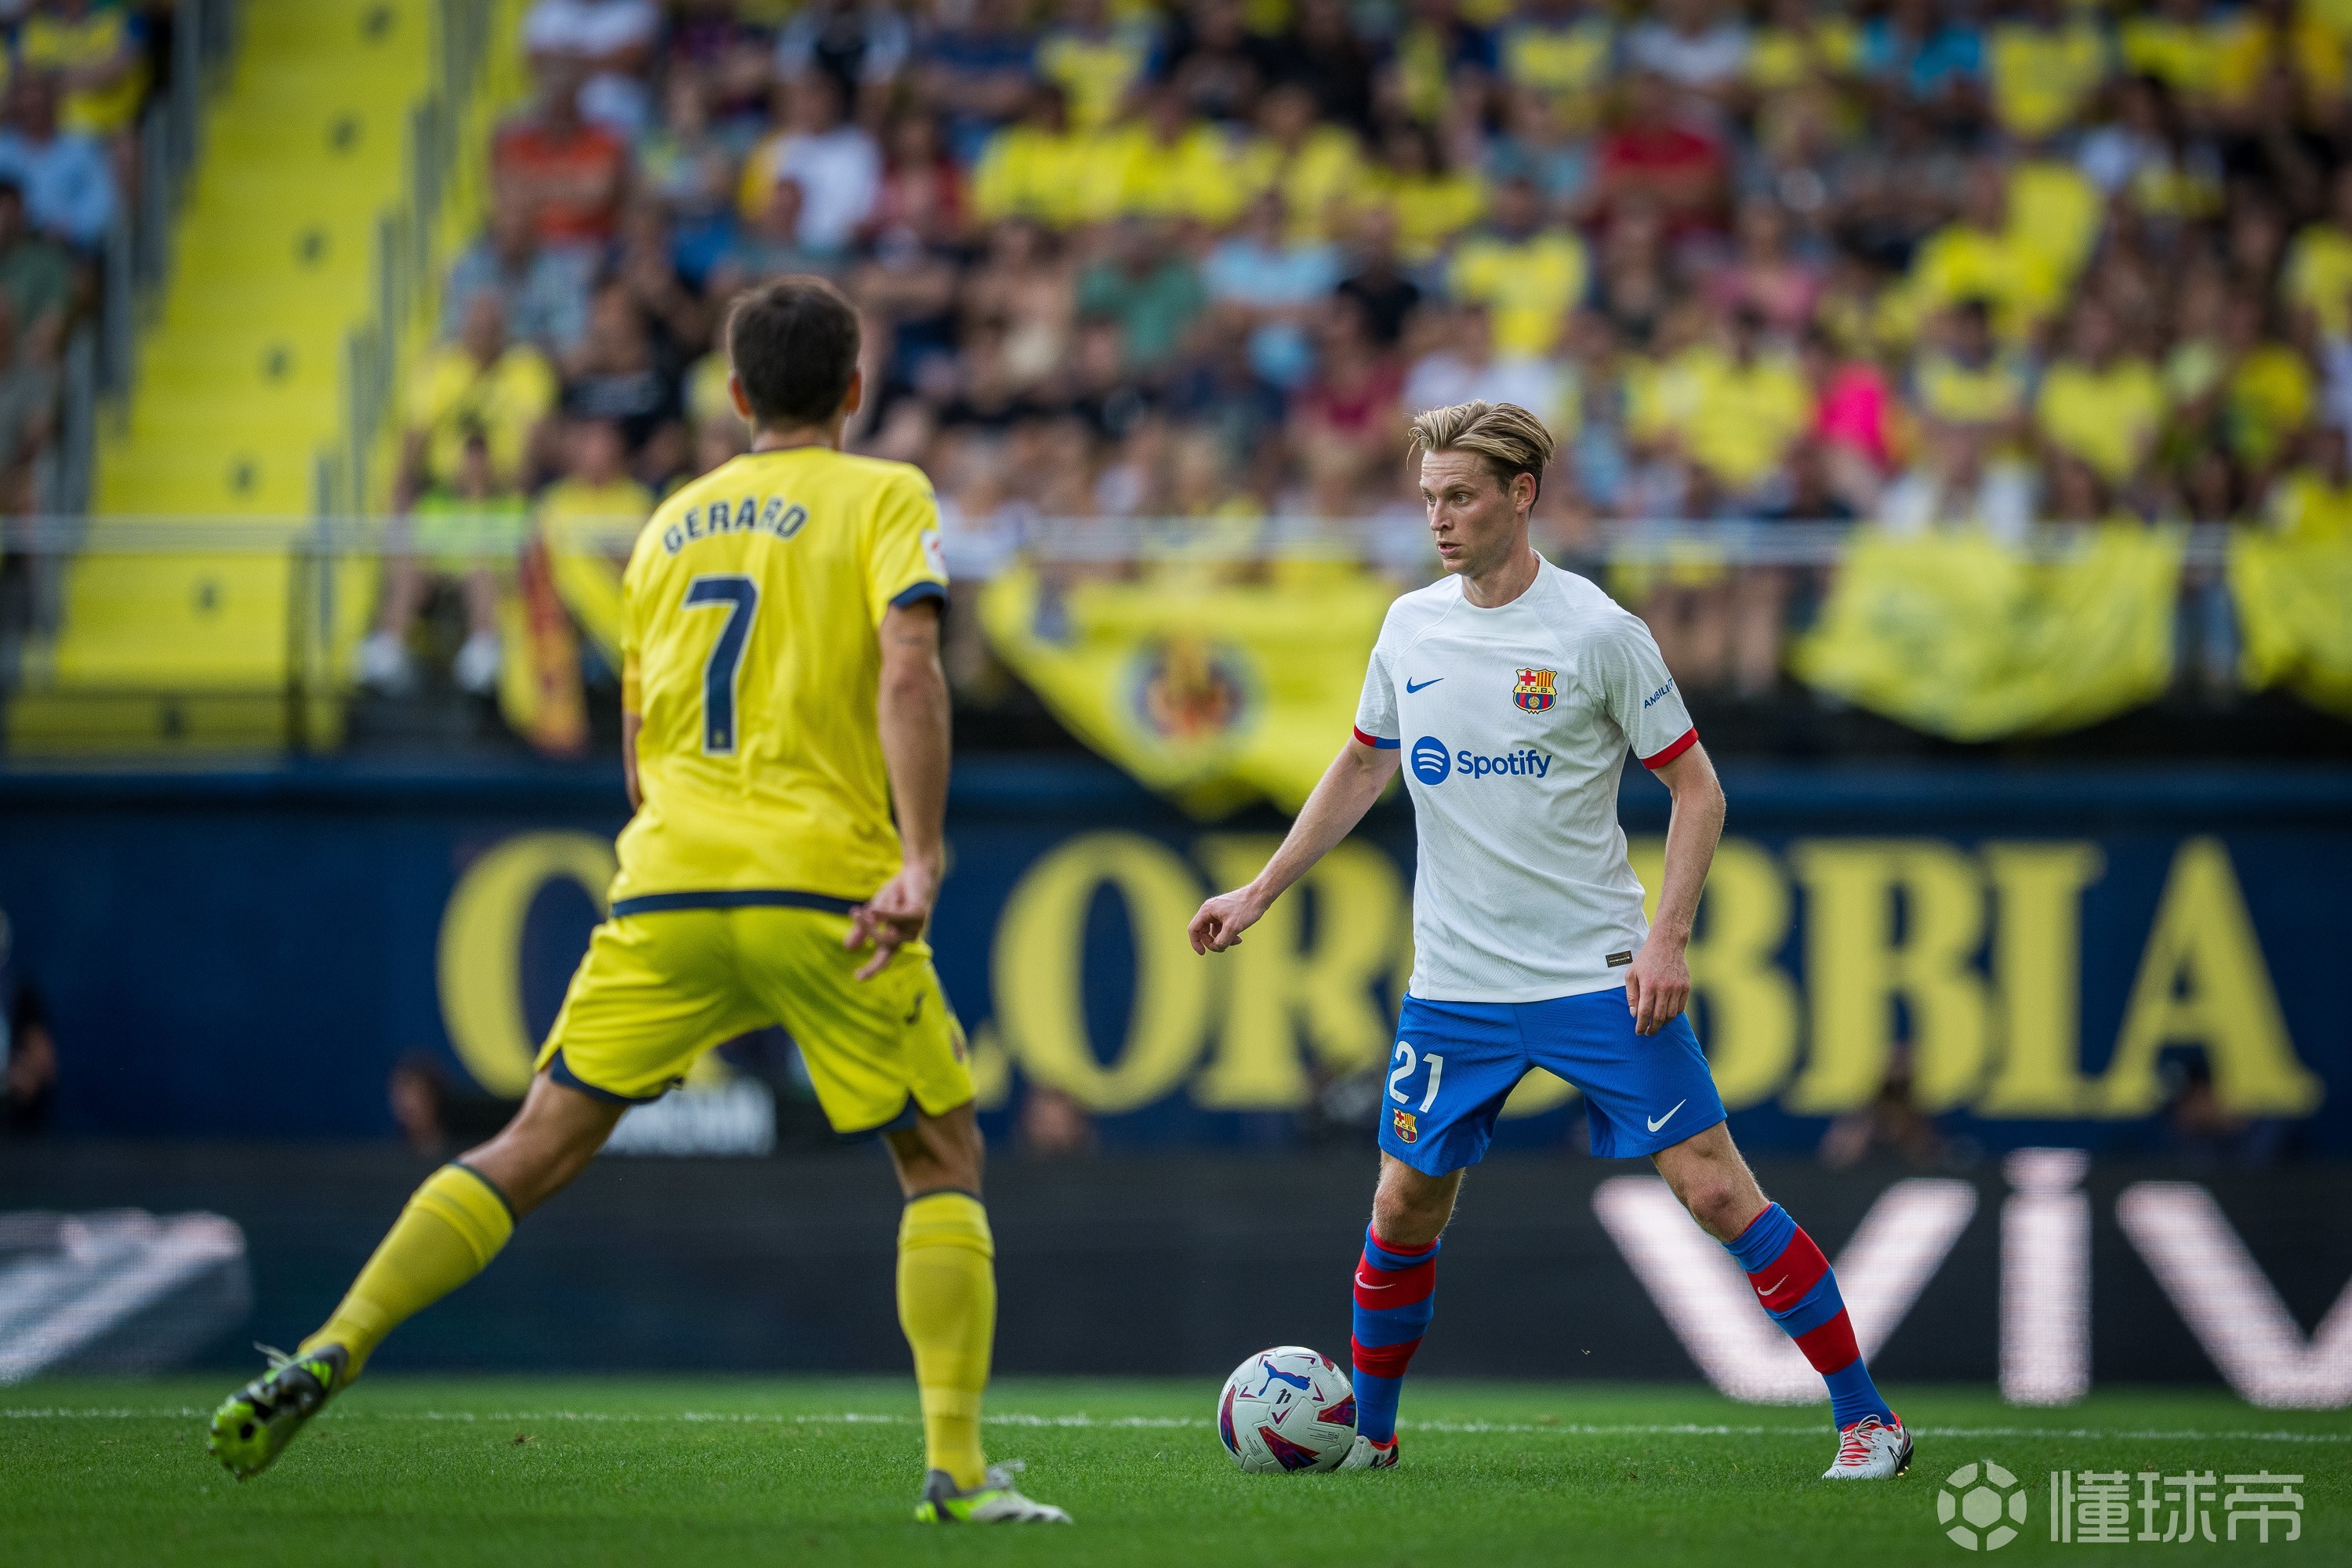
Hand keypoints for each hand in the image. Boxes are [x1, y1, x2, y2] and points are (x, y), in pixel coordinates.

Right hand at [845, 860, 937, 980]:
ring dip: (873, 918)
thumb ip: (863, 930)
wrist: (916, 872)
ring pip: (888, 928)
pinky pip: (897, 917)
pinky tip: (873, 911)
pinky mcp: (919, 913)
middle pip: (883, 943)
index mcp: (897, 939)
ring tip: (860, 909)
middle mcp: (908, 937)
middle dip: (869, 933)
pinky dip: (885, 914)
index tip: (858, 978)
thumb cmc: (897, 894)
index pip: (883, 959)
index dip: (871, 969)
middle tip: (855, 916)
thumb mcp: (874, 913)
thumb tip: (847, 948)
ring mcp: (916, 926)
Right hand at [1188, 885, 1266, 953]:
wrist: (1260, 896)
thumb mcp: (1233, 928)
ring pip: (1214, 932)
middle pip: (1203, 932)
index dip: (1195, 943)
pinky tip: (1239, 937)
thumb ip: (1222, 941)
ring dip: (1223, 940)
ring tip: (1238, 941)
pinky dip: (1229, 935)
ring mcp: (1218, 911)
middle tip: (1224, 947)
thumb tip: (1216, 948)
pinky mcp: (1226, 913)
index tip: (1203, 953)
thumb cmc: (1246, 909)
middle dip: (1213, 942)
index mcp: (1207, 910)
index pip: (1193, 929)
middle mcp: (1210, 910)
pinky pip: (1222, 928)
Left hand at [1624, 936, 1690, 1036]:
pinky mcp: (1686, 987)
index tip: (1638, 1032)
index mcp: (1648, 986)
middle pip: (1659, 1017)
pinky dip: (1674, 1014)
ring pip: (1672, 1015)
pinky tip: (1667, 1014)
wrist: (1667, 944)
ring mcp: (1676, 988)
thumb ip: (1631, 995)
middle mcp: (1663, 988)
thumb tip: (1634, 1014)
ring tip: (1657, 1024)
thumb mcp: (1631, 974)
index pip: (1645, 1013)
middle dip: (1653, 1029)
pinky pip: (1681, 1007)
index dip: (1641, 1026)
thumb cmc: (1646, 960)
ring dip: (1664, 1023)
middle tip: (1648, 1033)